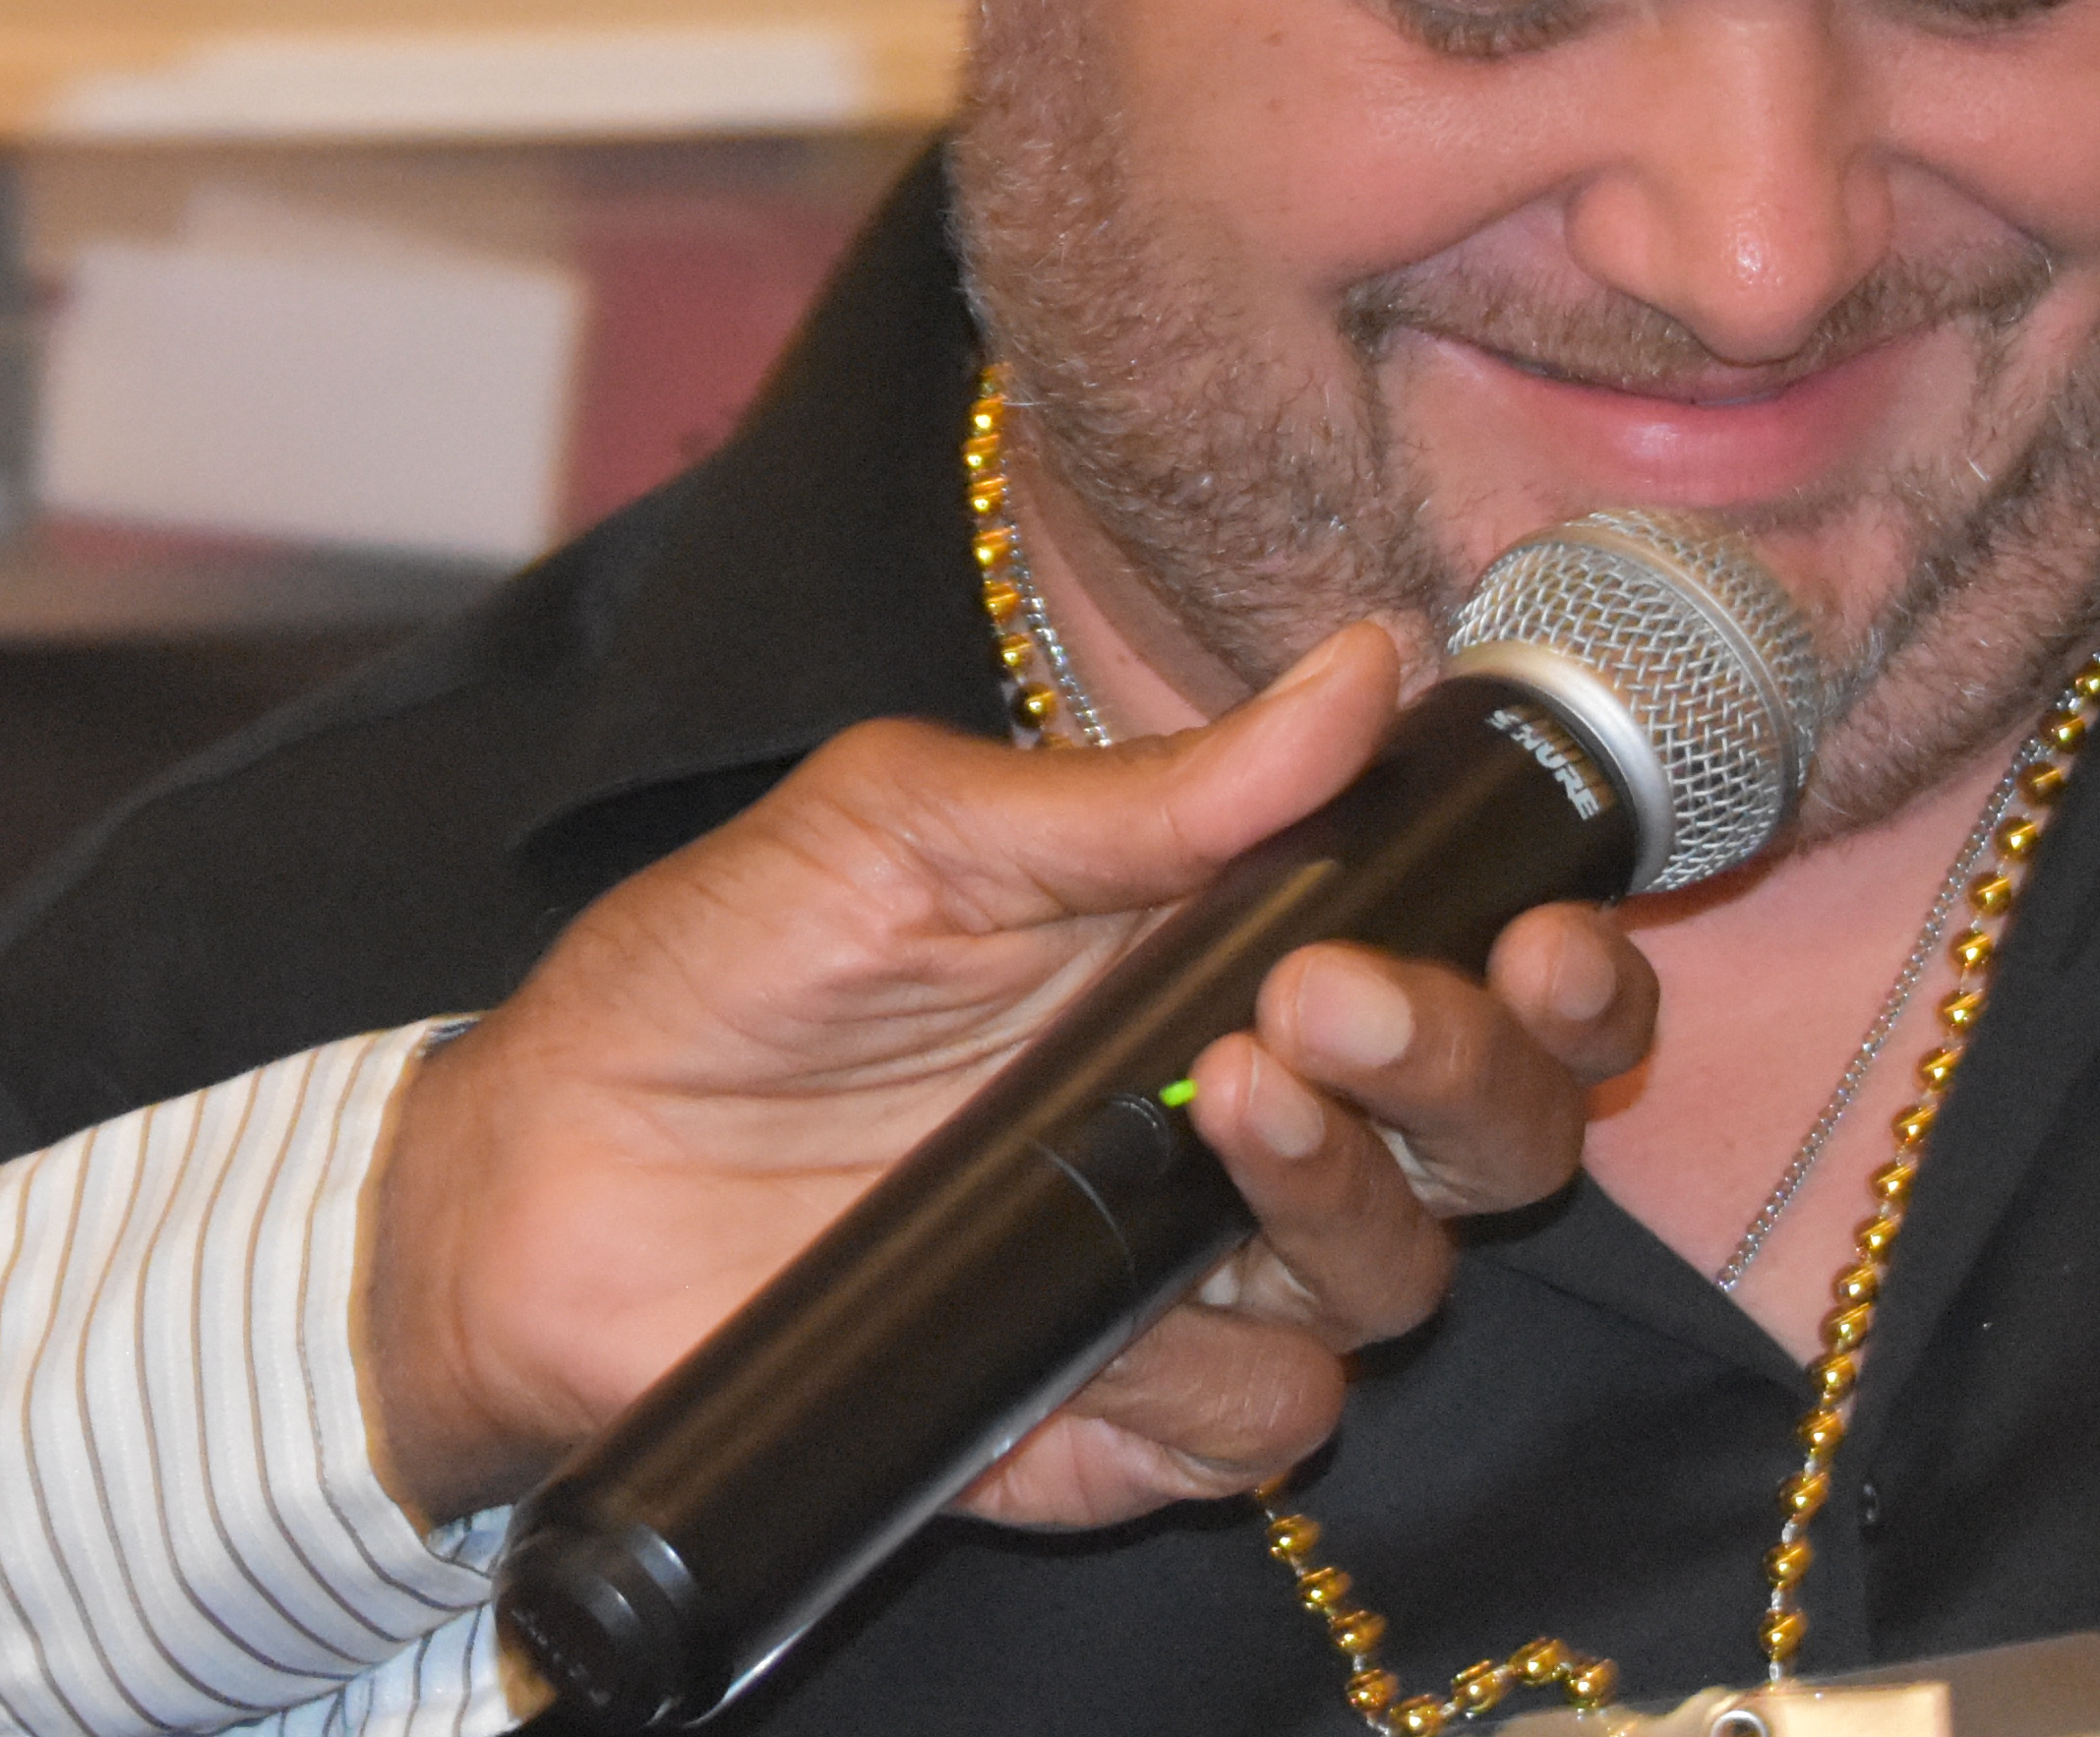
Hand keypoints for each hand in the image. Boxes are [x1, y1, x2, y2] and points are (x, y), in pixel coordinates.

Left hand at [355, 619, 1653, 1525]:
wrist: (544, 1177)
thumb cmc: (720, 973)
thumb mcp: (909, 826)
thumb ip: (1146, 793)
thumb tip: (1367, 672)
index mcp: (1227, 959)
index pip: (1476, 967)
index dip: (1556, 955)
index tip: (1542, 914)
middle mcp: (1246, 1125)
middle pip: (1491, 1137)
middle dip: (1472, 1067)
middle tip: (1343, 998)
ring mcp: (1182, 1283)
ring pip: (1396, 1285)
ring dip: (1347, 1196)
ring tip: (1225, 1091)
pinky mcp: (1107, 1423)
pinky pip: (1254, 1428)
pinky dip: (1217, 1370)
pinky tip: (1115, 1301)